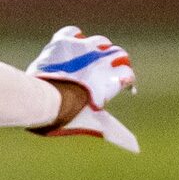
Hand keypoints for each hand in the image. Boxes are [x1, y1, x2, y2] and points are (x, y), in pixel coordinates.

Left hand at [29, 28, 137, 149]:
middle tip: (108, 71)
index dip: (126, 81)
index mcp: (112, 79)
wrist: (44, 99)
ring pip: (101, 42)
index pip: (128, 75)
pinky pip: (75, 32)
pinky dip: (76, 38)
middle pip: (120, 55)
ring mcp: (84, 48)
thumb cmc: (67, 115)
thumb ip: (112, 129)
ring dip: (99, 50)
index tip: (122, 86)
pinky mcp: (65, 41)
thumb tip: (134, 146)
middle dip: (117, 63)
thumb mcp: (93, 122)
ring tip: (92, 57)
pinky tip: (73, 46)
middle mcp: (103, 60)